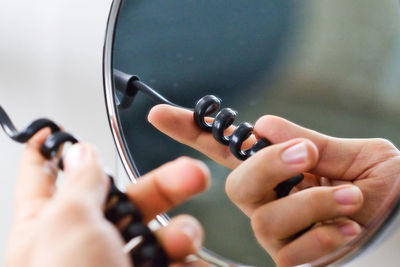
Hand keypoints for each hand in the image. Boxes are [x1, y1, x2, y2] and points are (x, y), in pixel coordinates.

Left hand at [5, 128, 209, 266]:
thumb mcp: (67, 228)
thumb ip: (78, 184)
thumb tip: (80, 152)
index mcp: (48, 226)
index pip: (45, 176)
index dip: (48, 149)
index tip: (51, 129)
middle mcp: (84, 243)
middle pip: (124, 196)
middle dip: (162, 185)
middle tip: (191, 175)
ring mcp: (120, 264)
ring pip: (158, 229)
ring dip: (179, 232)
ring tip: (183, 242)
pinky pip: (176, 258)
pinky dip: (188, 258)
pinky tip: (191, 262)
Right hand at [147, 104, 399, 265]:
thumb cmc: (386, 187)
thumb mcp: (358, 155)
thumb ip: (313, 143)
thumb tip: (265, 126)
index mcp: (278, 169)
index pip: (223, 149)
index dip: (190, 132)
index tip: (160, 115)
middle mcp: (269, 202)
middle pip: (238, 186)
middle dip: (267, 167)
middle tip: (303, 154)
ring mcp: (278, 233)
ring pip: (265, 220)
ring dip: (313, 202)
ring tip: (352, 197)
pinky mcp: (293, 260)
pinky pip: (290, 252)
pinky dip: (322, 236)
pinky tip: (348, 227)